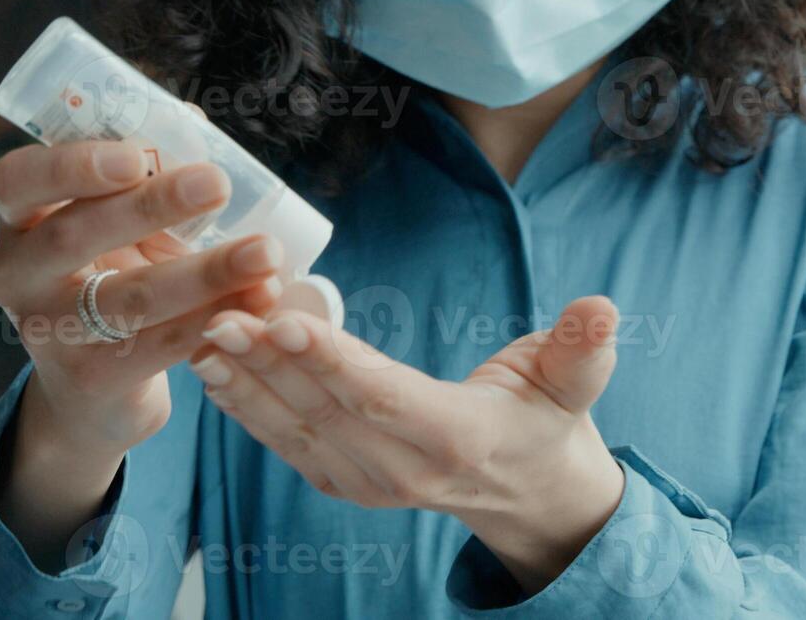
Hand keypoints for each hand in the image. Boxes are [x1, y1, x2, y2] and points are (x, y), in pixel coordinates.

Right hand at [0, 138, 286, 560]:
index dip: (73, 165)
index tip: (138, 155)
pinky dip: (215, 320)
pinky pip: (160, 347)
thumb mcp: (116, 222)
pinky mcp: (93, 378)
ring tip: (267, 252)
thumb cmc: (113, 271)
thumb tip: (195, 123)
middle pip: (75, 235)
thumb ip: (147, 173)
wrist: (92, 384)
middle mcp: (19, 275)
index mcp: (21, 220)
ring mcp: (50, 333)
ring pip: (128, 299)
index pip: (19, 180)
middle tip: (218, 184)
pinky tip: (261, 301)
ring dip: (205, 273)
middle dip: (152, 206)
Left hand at [189, 296, 627, 594]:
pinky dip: (248, 406)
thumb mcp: (577, 383)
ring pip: (296, 429)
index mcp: (458, 440)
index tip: (285, 318)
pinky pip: (287, 443)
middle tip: (222, 310)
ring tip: (205, 333)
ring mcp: (368, 483)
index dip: (333, 359)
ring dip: (246, 383)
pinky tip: (216, 369)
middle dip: (269, 362)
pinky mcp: (344, 481)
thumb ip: (583, 349)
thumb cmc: (550, 422)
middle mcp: (404, 470)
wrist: (533, 495)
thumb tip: (600, 309)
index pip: (384, 396)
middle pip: (325, 411)